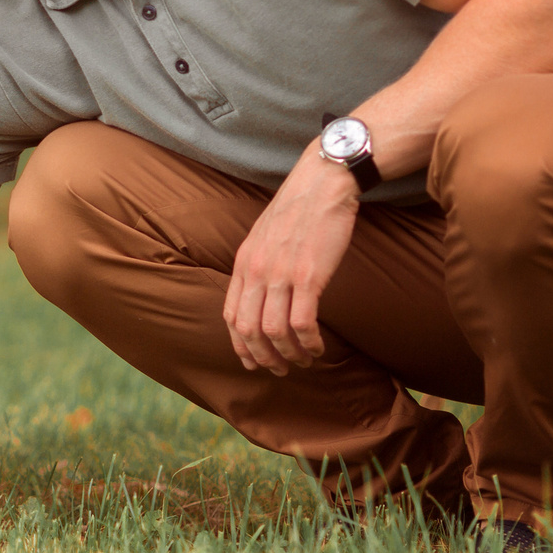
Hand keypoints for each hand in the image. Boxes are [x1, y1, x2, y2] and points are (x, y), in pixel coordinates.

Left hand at [222, 152, 359, 373]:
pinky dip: (309, 342)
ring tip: (304, 360)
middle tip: (281, 370)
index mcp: (243, 262)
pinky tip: (318, 347)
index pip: (231, 316)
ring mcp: (281, 274)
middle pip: (249, 330)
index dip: (240, 346)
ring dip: (290, 354)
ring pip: (275, 331)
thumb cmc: (298, 209)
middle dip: (264, 358)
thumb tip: (260, 294)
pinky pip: (302, 323)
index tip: (254, 362)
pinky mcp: (308, 275)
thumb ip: (258, 264)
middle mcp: (256, 270)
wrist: (322, 182)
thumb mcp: (264, 236)